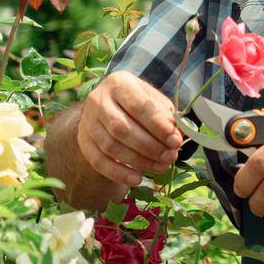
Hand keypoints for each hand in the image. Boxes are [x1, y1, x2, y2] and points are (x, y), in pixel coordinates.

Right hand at [76, 71, 182, 185]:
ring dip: (138, 161)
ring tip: (161, 167)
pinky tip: (136, 179)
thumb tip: (179, 134)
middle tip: (170, 156)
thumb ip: (167, 116)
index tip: (175, 140)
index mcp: (119, 83)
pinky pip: (98, 161)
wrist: (109, 105)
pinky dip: (118, 173)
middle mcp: (98, 100)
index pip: (138, 105)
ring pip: (111, 146)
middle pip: (122, 128)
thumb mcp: (155, 101)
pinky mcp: (83, 141)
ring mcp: (87, 121)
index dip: (157, 125)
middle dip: (150, 146)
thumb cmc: (138, 102)